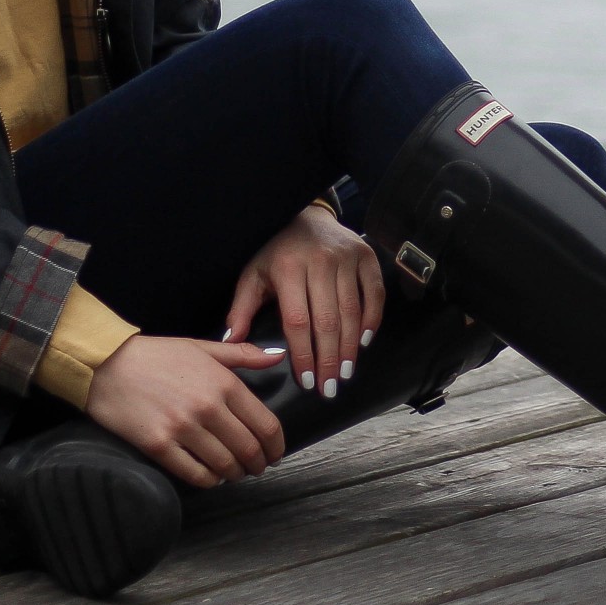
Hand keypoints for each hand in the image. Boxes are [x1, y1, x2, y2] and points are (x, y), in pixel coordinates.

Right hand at [84, 335, 285, 486]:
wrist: (106, 363)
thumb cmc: (156, 355)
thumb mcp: (202, 347)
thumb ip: (243, 355)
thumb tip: (277, 357)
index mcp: (223, 383)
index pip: (265, 425)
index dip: (276, 446)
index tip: (275, 453)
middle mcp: (207, 407)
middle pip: (248, 449)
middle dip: (258, 464)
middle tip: (257, 468)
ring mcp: (182, 428)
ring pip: (224, 465)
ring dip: (235, 474)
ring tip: (235, 473)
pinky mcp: (158, 445)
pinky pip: (194, 474)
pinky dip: (209, 480)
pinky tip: (211, 477)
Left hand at [222, 203, 386, 399]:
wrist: (307, 216)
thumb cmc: (277, 252)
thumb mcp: (253, 275)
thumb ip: (241, 309)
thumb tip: (231, 343)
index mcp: (288, 268)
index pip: (297, 321)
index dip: (303, 354)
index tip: (306, 382)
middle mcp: (320, 261)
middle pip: (327, 321)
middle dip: (328, 360)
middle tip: (329, 389)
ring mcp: (346, 257)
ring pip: (352, 311)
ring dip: (350, 348)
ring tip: (345, 374)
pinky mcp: (366, 256)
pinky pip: (374, 293)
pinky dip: (372, 320)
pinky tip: (364, 343)